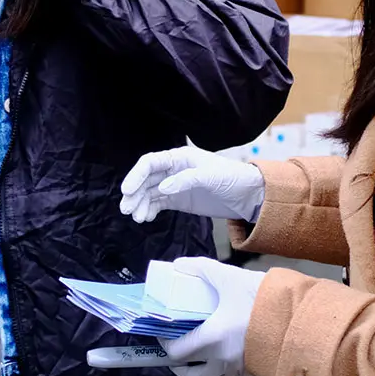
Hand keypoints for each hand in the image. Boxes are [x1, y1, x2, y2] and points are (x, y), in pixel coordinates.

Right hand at [121, 146, 266, 223]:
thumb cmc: (232, 177)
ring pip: (150, 193)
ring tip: (137, 217)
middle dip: (135, 194)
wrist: (248, 195)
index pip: (150, 163)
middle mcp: (173, 170)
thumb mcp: (211, 176)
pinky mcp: (179, 200)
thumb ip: (186, 180)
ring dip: (141, 204)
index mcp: (179, 157)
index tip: (127, 190)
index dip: (136, 175)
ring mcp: (175, 185)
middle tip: (127, 209)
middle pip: (146, 180)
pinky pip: (159, 204)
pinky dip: (150, 210)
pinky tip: (146, 218)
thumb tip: (163, 188)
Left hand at [158, 256, 263, 375]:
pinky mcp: (250, 368)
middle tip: (175, 344)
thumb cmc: (262, 298)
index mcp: (212, 339)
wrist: (299, 315)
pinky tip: (217, 352)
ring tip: (194, 352)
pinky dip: (215, 369)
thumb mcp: (229, 277)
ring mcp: (237, 367)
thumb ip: (201, 269)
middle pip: (189, 373)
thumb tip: (179, 265)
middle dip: (177, 362)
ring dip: (196, 369)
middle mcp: (221, 359)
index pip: (177, 352)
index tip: (162, 332)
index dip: (164, 343)